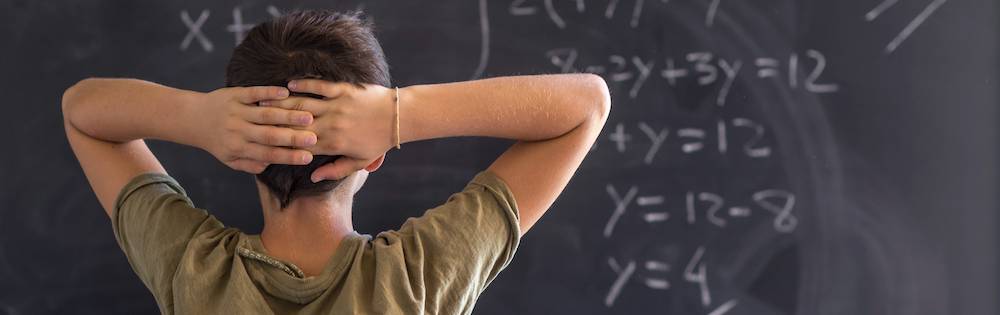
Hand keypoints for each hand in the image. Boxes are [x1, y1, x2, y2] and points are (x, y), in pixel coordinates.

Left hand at [195, 86, 318, 173]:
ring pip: (265, 114)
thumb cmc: (217, 141)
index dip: (288, 156)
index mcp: (239, 149)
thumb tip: (269, 165)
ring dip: (288, 115)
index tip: (308, 157)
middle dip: (293, 137)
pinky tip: (286, 92)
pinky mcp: (235, 95)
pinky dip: (269, 93)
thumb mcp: (230, 160)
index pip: (267, 154)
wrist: (193, 118)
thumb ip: (250, 165)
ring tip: (308, 116)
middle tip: (314, 138)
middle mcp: (238, 131)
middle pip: (269, 135)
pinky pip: (254, 93)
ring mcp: (237, 112)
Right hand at [262, 80, 394, 180]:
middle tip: (254, 119)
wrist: (398, 117)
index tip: (264, 141)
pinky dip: (303, 84)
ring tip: (264, 101)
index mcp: (334, 144)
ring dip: (282, 102)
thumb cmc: (378, 142)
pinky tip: (289, 85)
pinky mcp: (343, 90)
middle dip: (274, 121)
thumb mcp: (359, 162)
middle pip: (296, 123)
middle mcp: (332, 124)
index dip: (281, 143)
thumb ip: (335, 170)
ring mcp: (337, 105)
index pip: (300, 144)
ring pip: (303, 104)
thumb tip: (312, 176)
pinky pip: (319, 86)